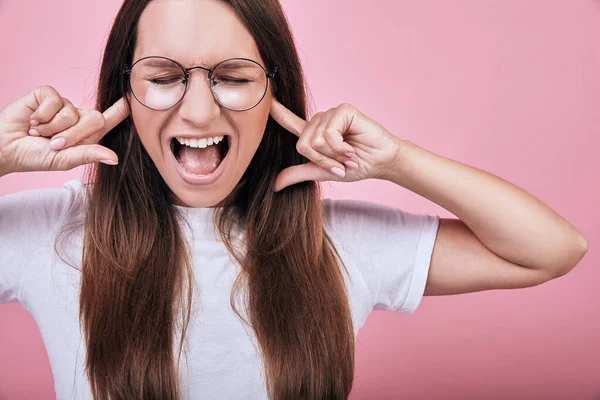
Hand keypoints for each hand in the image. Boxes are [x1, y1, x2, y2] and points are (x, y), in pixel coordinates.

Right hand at [0, 85, 128, 175]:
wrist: (5, 148)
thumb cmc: (34, 156)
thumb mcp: (64, 160)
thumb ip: (88, 154)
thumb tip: (114, 158)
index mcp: (87, 135)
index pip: (110, 119)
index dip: (123, 110)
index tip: (137, 98)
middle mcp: (77, 117)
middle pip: (95, 119)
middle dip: (73, 135)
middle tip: (53, 144)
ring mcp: (63, 105)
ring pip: (72, 112)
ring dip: (53, 127)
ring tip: (38, 133)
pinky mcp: (47, 95)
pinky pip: (55, 100)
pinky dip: (43, 115)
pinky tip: (32, 121)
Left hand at [269, 98, 402, 191]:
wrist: (379, 164)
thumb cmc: (355, 167)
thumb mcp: (322, 172)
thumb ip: (298, 174)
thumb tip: (274, 186)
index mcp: (313, 134)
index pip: (289, 121)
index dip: (276, 110)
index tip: (264, 97)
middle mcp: (320, 121)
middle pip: (304, 144)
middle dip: (323, 160)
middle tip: (340, 163)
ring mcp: (331, 114)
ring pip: (316, 140)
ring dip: (334, 155)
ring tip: (348, 155)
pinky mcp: (343, 110)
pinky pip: (329, 134)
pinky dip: (341, 148)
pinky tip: (352, 148)